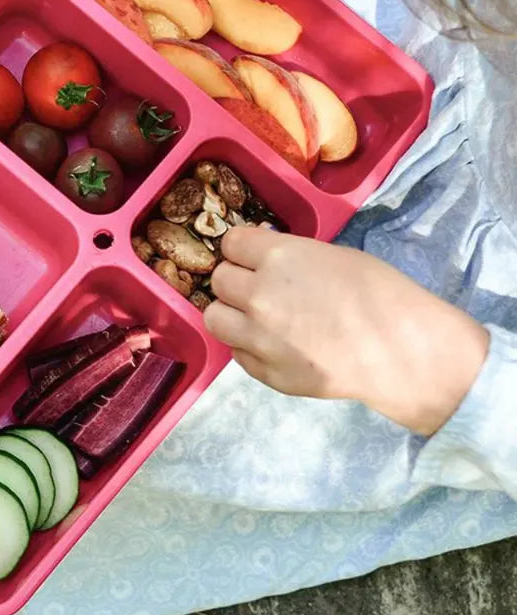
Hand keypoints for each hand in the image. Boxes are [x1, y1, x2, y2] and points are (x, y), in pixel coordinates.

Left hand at [204, 227, 489, 435]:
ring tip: (254, 318)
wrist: (399, 352)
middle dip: (236, 280)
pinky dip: (248, 347)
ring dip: (231, 314)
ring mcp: (257, 336)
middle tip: (256, 287)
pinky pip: (236, 353)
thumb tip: (265, 257)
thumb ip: (290, 256)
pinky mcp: (265, 371)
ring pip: (214, 318)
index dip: (242, 249)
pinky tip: (273, 345)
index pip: (230, 243)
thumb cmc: (379, 293)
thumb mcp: (333, 255)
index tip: (251, 256)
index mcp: (276, 257)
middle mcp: (257, 294)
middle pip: (219, 280)